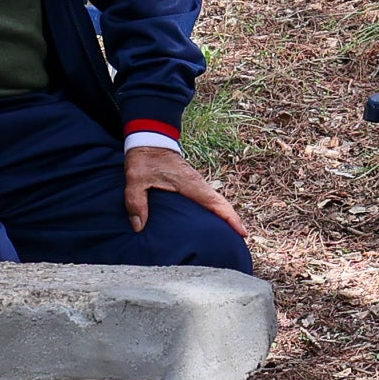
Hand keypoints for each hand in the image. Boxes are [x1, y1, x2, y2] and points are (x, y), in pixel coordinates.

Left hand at [125, 142, 246, 236]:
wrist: (150, 138)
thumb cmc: (145, 158)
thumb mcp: (136, 179)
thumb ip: (135, 202)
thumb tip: (139, 227)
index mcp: (190, 184)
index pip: (216, 203)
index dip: (230, 218)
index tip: (243, 232)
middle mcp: (198, 184)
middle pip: (222, 204)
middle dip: (233, 221)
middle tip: (241, 241)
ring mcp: (196, 184)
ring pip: (217, 202)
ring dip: (226, 216)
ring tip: (230, 235)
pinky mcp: (191, 184)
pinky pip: (209, 199)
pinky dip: (216, 210)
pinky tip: (213, 221)